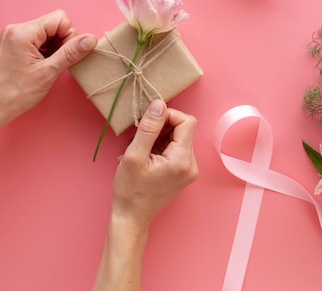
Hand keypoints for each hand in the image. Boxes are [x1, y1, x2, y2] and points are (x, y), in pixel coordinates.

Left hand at [0, 10, 97, 124]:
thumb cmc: (16, 93)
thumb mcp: (49, 72)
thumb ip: (71, 53)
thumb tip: (91, 39)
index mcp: (23, 32)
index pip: (59, 19)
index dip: (69, 35)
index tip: (65, 55)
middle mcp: (16, 28)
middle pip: (53, 24)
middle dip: (61, 42)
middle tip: (57, 63)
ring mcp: (12, 35)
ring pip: (46, 32)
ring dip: (53, 47)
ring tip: (47, 66)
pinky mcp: (12, 43)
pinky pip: (36, 39)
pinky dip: (44, 50)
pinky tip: (41, 65)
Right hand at [111, 99, 198, 229]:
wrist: (132, 217)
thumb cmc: (130, 190)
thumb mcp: (134, 155)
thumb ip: (148, 128)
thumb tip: (159, 104)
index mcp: (182, 160)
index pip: (187, 122)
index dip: (168, 115)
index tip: (149, 122)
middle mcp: (192, 165)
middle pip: (184, 129)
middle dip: (162, 127)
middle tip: (141, 137)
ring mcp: (189, 170)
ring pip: (179, 137)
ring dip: (160, 136)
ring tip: (142, 149)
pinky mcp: (184, 172)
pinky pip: (177, 148)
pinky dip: (162, 146)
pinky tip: (147, 155)